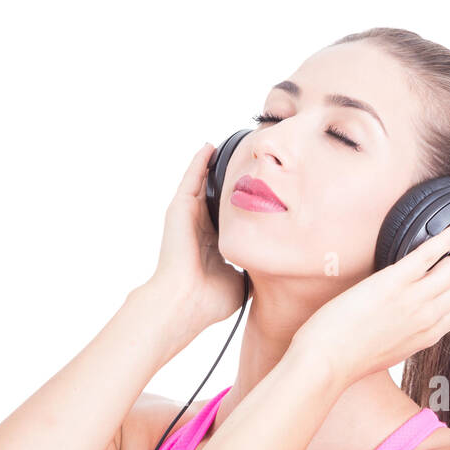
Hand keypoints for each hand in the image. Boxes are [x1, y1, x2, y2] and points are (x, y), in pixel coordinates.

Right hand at [143, 143, 247, 340]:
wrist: (185, 301)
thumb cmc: (210, 299)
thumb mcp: (240, 281)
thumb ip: (252, 267)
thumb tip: (271, 262)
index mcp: (212, 246)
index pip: (228, 219)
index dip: (241, 207)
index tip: (259, 193)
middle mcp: (199, 229)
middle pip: (216, 198)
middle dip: (229, 182)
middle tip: (247, 162)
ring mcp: (187, 218)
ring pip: (202, 184)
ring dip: (212, 167)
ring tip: (228, 148)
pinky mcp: (179, 209)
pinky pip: (190, 179)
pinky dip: (198, 162)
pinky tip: (209, 147)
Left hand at [291, 222, 449, 384]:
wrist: (326, 364)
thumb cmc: (350, 359)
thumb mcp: (392, 350)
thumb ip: (410, 332)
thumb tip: (414, 320)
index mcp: (429, 334)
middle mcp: (428, 318)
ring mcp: (412, 300)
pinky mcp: (392, 285)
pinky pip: (426, 257)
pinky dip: (445, 240)